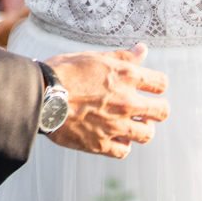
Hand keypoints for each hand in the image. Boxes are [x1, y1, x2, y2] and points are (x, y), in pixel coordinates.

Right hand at [42, 46, 169, 157]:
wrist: (39, 96)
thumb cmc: (62, 72)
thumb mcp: (93, 57)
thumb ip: (122, 56)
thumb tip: (144, 50)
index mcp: (126, 76)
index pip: (161, 83)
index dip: (156, 85)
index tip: (149, 87)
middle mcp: (126, 102)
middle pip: (162, 111)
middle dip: (157, 109)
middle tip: (146, 109)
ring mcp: (115, 125)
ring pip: (147, 134)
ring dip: (141, 128)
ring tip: (131, 124)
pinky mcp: (101, 143)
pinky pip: (124, 150)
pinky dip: (122, 145)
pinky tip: (114, 137)